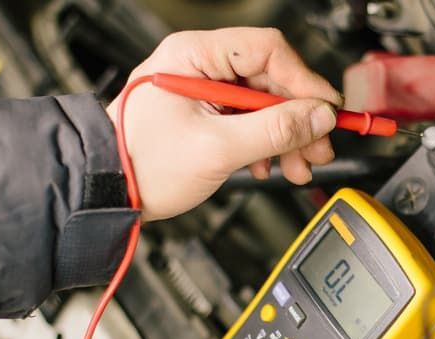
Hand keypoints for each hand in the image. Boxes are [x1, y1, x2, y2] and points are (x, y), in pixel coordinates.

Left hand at [106, 28, 342, 220]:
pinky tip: (271, 166)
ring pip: (266, 104)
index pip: (269, 50)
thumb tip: (318, 117)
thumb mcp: (218, 148)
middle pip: (272, 80)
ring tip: (299, 165)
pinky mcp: (209, 114)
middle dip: (299, 118)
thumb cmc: (142, 163)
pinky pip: (251, 121)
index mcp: (194, 55)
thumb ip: (274, 131)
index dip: (304, 81)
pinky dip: (268, 144)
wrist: (109, 191)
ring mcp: (206, 90)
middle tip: (319, 147)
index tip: (325, 111)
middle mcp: (201, 65)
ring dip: (288, 137)